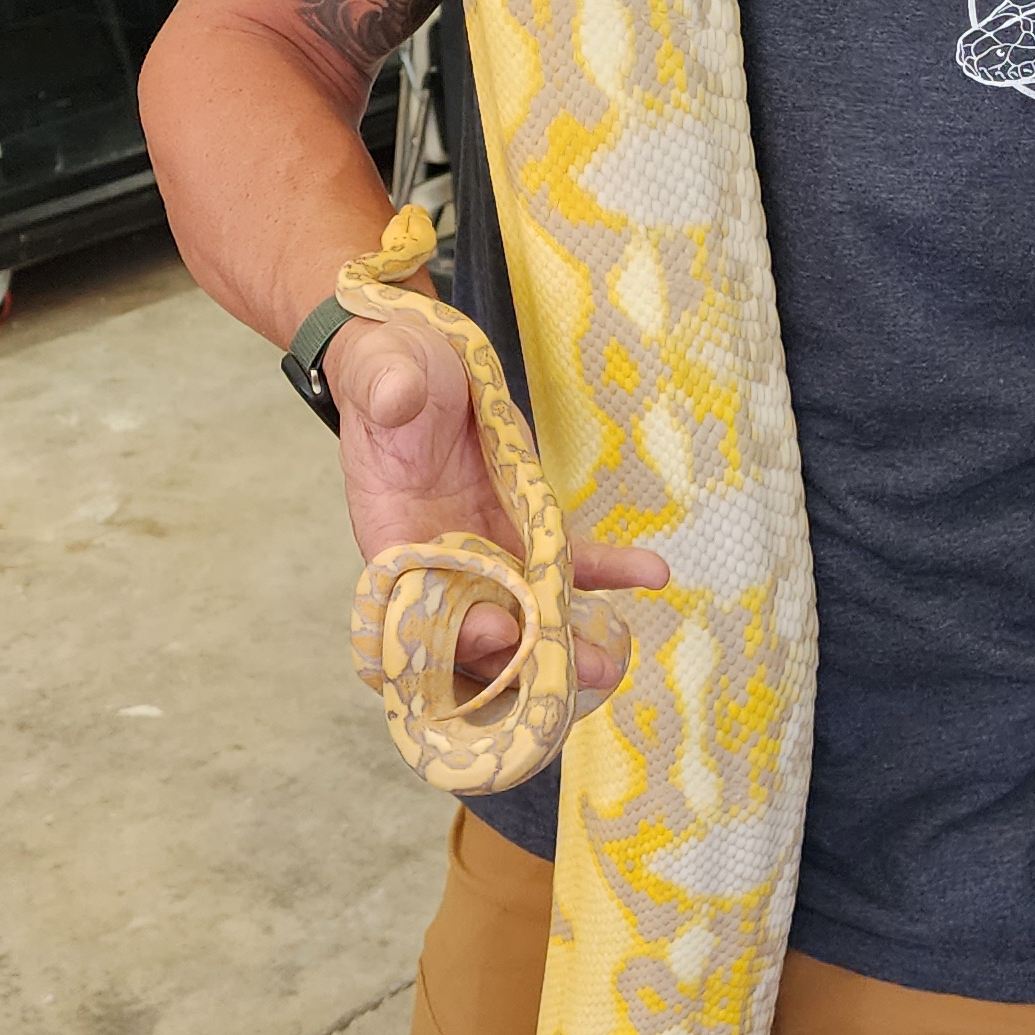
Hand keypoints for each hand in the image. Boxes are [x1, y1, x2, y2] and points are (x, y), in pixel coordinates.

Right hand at [326, 312, 664, 699]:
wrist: (418, 356)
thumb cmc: (387, 367)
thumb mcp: (382, 369)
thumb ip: (386, 389)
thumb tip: (395, 396)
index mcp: (390, 536)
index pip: (416, 603)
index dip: (453, 629)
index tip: (500, 630)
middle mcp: (435, 559)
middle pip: (476, 627)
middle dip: (523, 660)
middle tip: (573, 678)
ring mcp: (482, 548)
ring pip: (525, 609)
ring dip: (568, 638)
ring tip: (613, 660)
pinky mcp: (522, 526)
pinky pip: (566, 558)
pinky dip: (607, 570)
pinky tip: (652, 572)